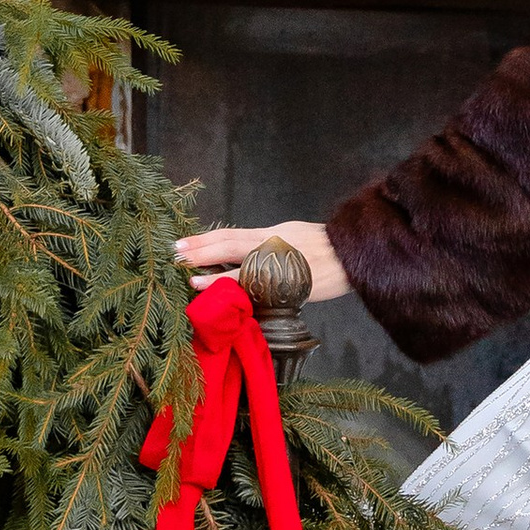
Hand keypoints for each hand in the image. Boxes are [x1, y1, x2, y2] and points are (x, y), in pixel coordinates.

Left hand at [175, 219, 349, 302]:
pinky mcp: (292, 282)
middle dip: (201, 250)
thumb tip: (243, 257)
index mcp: (272, 233)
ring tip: (191, 279)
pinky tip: (227, 297)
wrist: (355, 255)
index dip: (205, 238)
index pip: (231, 234)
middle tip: (175, 254)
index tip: (182, 242)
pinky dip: (243, 290)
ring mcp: (282, 263)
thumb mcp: (294, 237)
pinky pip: (262, 287)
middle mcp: (273, 244)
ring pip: (243, 264)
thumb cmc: (326, 249)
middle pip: (230, 244)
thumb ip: (269, 246)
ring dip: (215, 273)